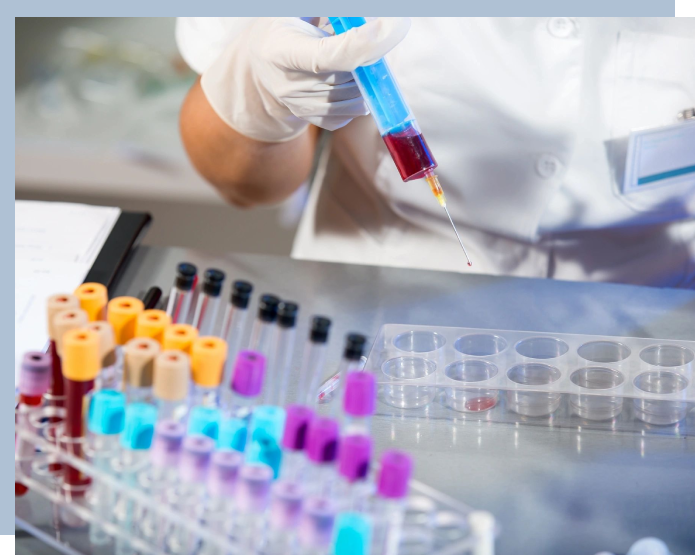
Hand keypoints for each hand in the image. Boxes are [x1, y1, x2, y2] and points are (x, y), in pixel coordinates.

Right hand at [201, 17, 409, 141]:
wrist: (263, 62)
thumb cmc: (286, 27)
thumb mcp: (299, 11)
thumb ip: (331, 12)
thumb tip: (377, 18)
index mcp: (280, 52)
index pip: (326, 57)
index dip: (361, 46)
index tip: (390, 27)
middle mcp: (287, 85)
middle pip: (346, 78)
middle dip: (367, 57)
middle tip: (370, 36)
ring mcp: (299, 107)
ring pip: (354, 98)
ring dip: (365, 77)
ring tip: (352, 58)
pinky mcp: (313, 119)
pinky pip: (351, 112)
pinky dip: (359, 95)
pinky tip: (348, 78)